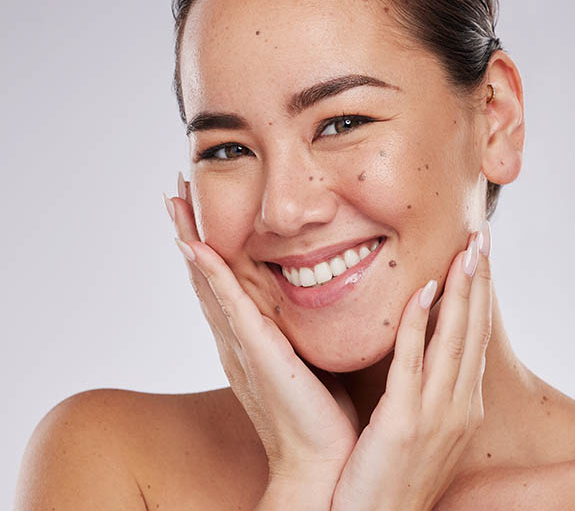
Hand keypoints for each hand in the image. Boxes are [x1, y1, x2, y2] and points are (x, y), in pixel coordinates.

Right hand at [163, 177, 357, 498]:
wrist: (319, 461)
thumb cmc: (318, 413)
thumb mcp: (308, 357)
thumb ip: (302, 329)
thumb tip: (321, 300)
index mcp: (249, 337)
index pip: (222, 281)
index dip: (207, 245)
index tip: (200, 209)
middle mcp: (235, 335)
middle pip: (204, 274)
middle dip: (189, 230)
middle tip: (175, 192)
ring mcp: (241, 341)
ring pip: (208, 280)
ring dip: (190, 238)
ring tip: (175, 202)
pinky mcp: (256, 349)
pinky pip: (227, 303)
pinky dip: (208, 273)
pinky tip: (194, 245)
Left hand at [330, 225, 491, 510]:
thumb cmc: (392, 471)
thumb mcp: (420, 424)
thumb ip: (426, 383)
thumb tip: (422, 341)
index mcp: (461, 405)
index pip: (473, 337)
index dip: (479, 294)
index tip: (478, 255)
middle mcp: (457, 406)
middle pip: (472, 330)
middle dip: (479, 281)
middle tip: (482, 236)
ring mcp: (434, 415)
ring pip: (453, 340)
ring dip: (462, 291)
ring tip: (467, 250)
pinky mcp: (402, 423)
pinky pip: (413, 364)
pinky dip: (420, 326)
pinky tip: (425, 292)